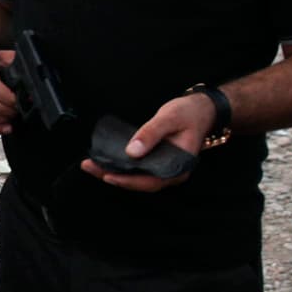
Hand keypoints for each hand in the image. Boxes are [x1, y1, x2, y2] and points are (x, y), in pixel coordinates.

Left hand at [80, 92, 216, 192]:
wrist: (202, 110)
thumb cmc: (188, 113)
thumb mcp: (169, 118)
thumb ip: (151, 133)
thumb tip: (132, 151)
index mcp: (178, 167)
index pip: (151, 181)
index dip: (128, 181)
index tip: (107, 175)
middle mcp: (171, 173)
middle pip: (140, 182)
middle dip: (113, 176)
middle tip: (89, 166)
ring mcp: (164, 168)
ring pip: (137, 176)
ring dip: (114, 171)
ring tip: (91, 164)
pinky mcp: (157, 162)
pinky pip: (138, 168)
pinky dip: (122, 165)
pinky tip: (106, 159)